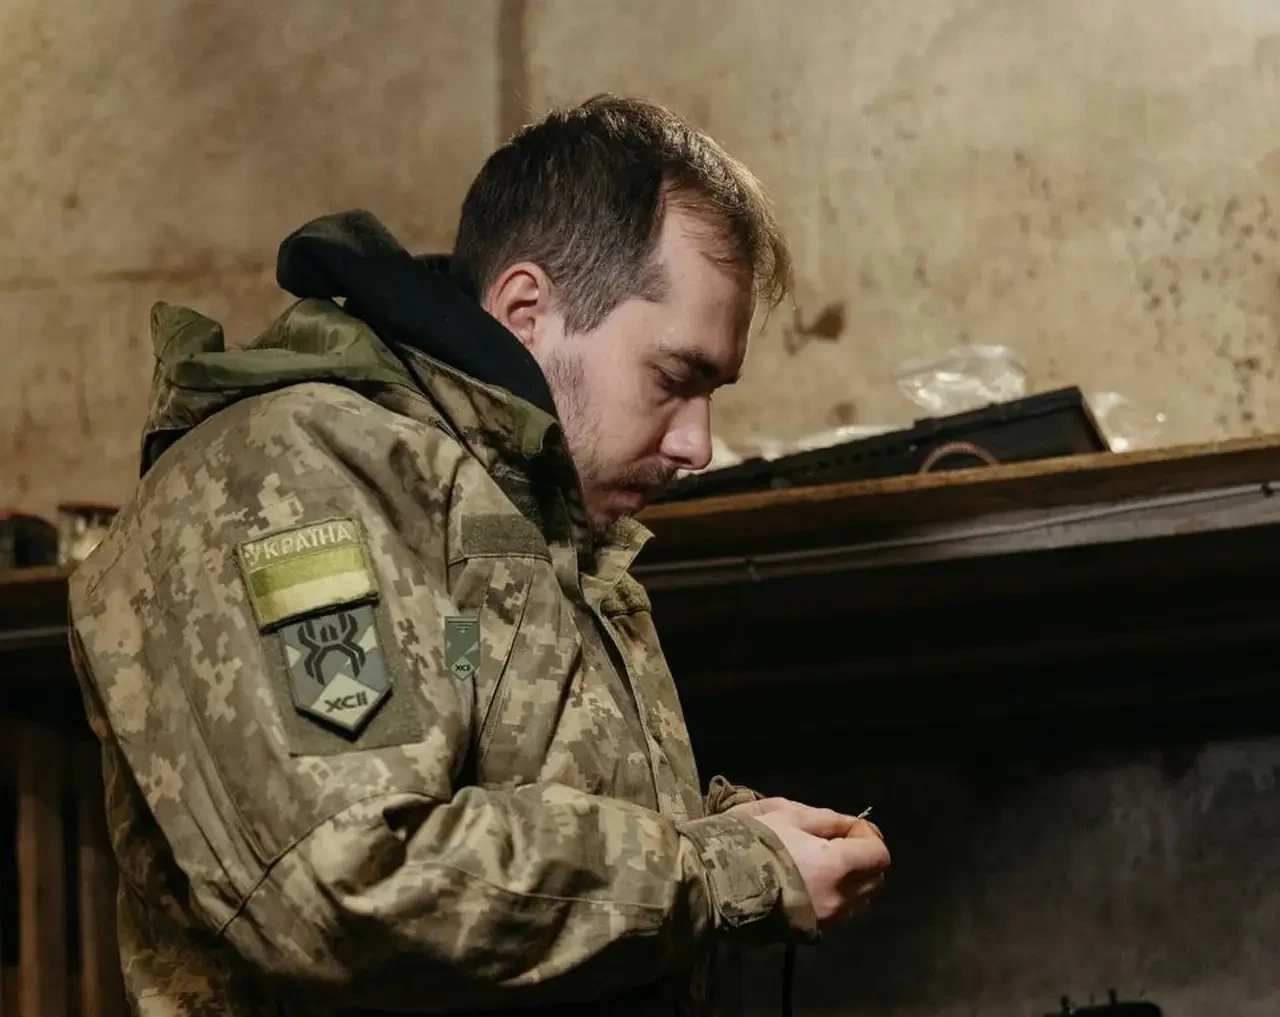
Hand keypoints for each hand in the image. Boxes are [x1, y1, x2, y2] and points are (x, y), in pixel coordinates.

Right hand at [732, 798, 889, 925]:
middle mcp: (838, 899)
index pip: (879, 855)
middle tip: (837, 845)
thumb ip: (826, 820)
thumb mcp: (787, 816)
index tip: (848, 829)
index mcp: (836, 866)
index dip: (868, 837)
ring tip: (821, 867)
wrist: (715, 885)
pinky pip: (837, 917)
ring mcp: (824, 921)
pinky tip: (809, 885)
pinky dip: (834, 900)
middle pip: (874, 881)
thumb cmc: (751, 842)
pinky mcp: (808, 935)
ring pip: (858, 902)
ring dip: (851, 883)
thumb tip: (848, 825)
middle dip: (864, 861)